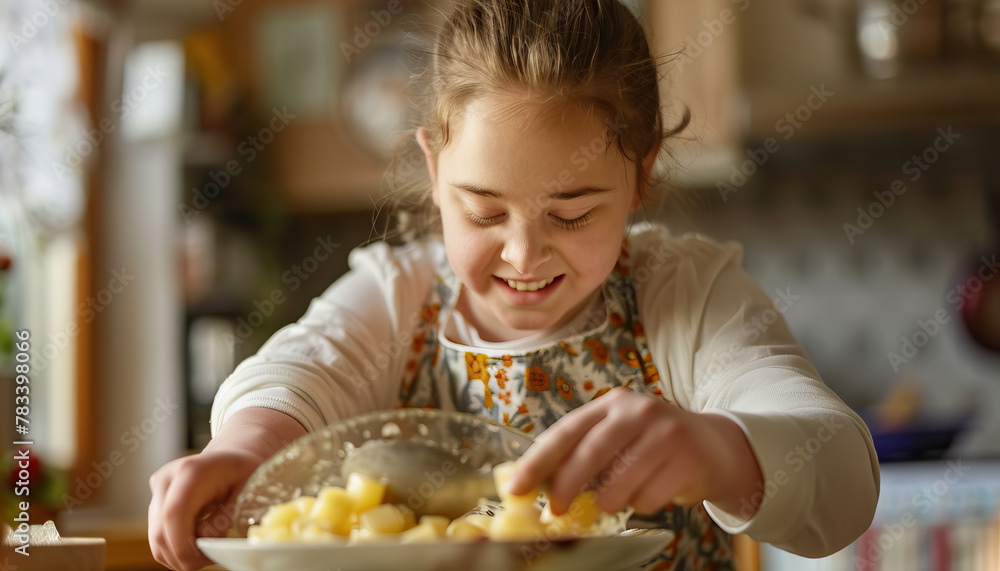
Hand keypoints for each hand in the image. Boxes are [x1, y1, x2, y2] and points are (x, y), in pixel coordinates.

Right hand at [148, 448, 262, 569]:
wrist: (231, 458)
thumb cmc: (244, 472)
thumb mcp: (248, 490)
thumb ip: (227, 516)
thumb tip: (206, 541)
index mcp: (192, 470)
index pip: (174, 513)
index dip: (183, 544)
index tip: (202, 560)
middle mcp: (167, 478)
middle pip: (160, 530)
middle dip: (183, 556)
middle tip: (210, 559)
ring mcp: (158, 491)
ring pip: (156, 538)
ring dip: (178, 556)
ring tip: (206, 553)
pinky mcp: (155, 503)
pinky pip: (158, 536)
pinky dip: (174, 549)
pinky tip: (196, 546)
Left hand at [505, 387, 762, 516]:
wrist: (715, 447)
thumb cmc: (654, 445)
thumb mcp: (618, 436)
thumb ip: (583, 452)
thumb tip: (537, 484)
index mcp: (611, 404)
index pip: (565, 432)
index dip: (538, 462)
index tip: (516, 488)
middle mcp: (637, 411)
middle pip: (589, 454)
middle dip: (567, 487)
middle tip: (556, 510)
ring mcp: (665, 433)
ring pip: (618, 483)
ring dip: (611, 500)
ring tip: (620, 495)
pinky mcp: (687, 459)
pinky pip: (648, 498)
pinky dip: (643, 504)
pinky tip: (654, 491)